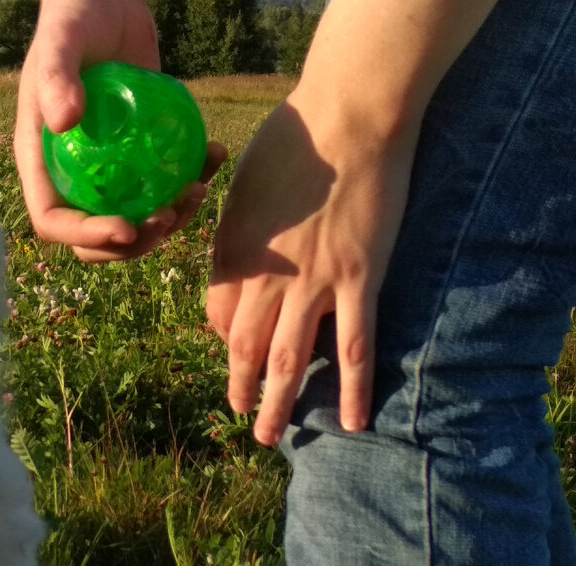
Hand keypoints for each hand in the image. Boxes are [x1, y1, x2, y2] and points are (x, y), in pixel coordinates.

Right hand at [13, 0, 225, 262]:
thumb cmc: (74, 15)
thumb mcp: (62, 42)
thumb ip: (57, 78)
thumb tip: (64, 122)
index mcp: (43, 160)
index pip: (54, 221)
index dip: (86, 236)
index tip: (127, 227)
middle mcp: (73, 172)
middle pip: (95, 236)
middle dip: (133, 242)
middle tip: (169, 216)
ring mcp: (109, 166)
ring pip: (135, 218)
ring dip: (169, 221)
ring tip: (197, 191)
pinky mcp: (141, 151)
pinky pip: (163, 183)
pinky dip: (191, 180)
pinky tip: (214, 156)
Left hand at [205, 94, 418, 445]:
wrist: (348, 116)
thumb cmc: (293, 140)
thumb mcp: (243, 187)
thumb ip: (238, 233)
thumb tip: (244, 268)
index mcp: (231, 250)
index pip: (216, 316)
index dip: (222, 341)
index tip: (233, 351)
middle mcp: (264, 276)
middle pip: (242, 349)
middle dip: (239, 389)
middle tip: (240, 417)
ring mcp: (312, 283)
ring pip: (287, 361)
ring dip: (277, 405)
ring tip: (269, 439)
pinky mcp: (359, 280)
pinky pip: (354, 348)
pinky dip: (353, 390)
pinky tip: (353, 423)